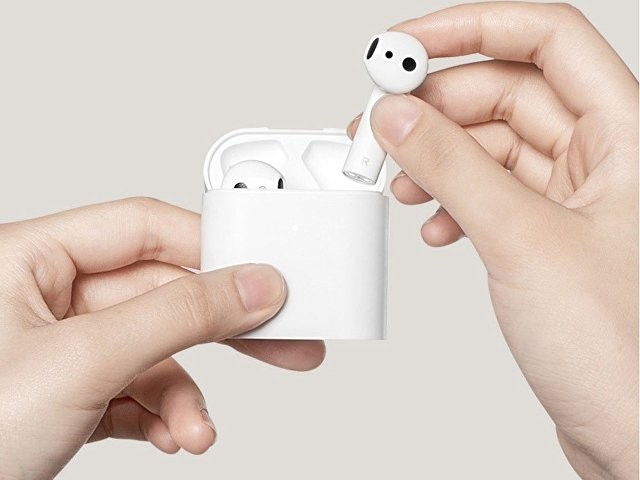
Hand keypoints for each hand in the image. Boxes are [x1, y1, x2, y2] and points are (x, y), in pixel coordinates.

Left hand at [0, 198, 324, 478]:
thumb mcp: (81, 362)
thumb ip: (177, 316)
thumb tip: (251, 286)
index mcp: (29, 260)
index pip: (143, 228)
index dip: (208, 247)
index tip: (262, 275)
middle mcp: (47, 299)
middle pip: (161, 292)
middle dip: (221, 326)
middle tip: (281, 339)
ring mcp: (63, 351)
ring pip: (155, 352)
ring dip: (186, 392)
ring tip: (196, 428)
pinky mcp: (74, 396)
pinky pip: (139, 390)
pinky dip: (164, 415)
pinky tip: (172, 435)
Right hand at [348, 3, 637, 477]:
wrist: (635, 437)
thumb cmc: (625, 357)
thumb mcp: (523, 242)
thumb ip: (453, 169)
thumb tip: (400, 120)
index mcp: (629, 136)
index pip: (546, 40)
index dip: (471, 29)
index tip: (406, 47)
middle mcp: (603, 160)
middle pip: (505, 92)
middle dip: (437, 106)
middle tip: (382, 124)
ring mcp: (571, 200)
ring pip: (490, 146)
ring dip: (436, 157)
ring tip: (398, 180)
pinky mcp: (543, 237)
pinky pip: (487, 192)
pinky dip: (450, 199)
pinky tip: (432, 224)